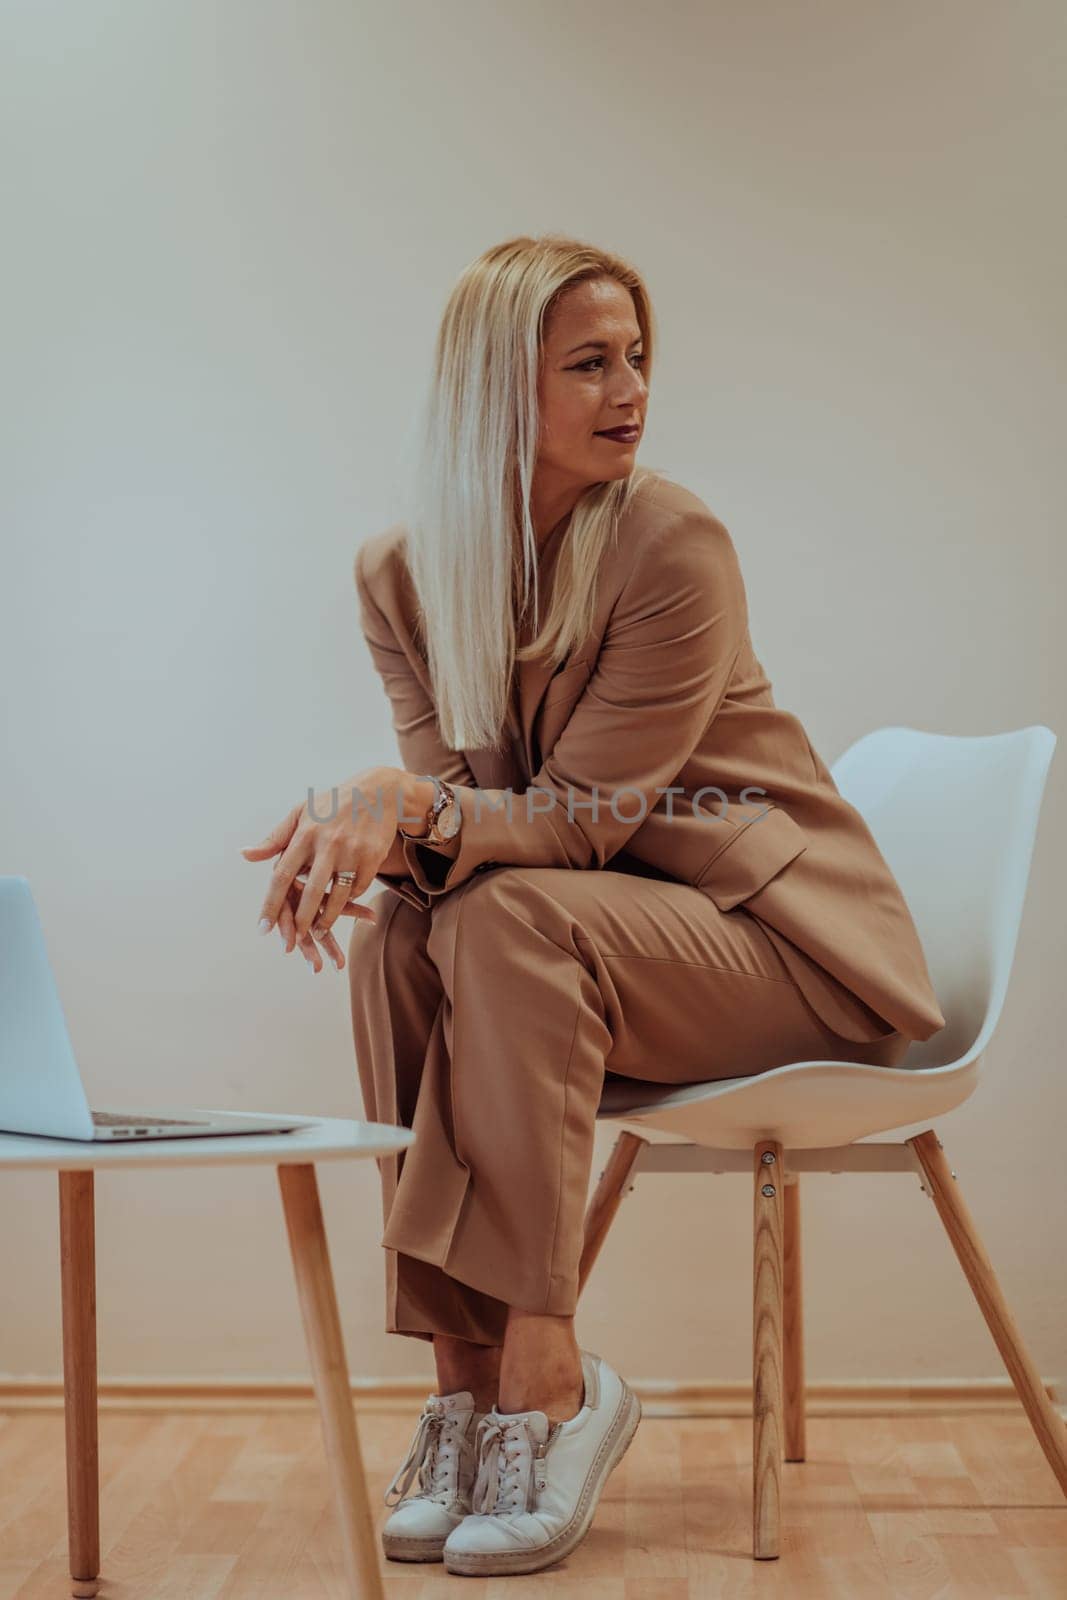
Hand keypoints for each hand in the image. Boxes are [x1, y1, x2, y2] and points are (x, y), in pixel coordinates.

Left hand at [241, 767, 403, 970]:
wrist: (377, 792)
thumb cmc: (332, 804)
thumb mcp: (300, 814)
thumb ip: (274, 839)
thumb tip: (245, 854)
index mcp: (304, 834)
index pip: (281, 875)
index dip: (271, 905)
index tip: (263, 928)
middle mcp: (327, 844)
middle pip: (310, 892)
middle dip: (300, 921)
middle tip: (293, 941)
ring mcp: (351, 852)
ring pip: (337, 896)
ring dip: (326, 919)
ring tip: (317, 933)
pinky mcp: (372, 858)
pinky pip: (357, 888)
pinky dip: (348, 901)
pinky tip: (341, 907)